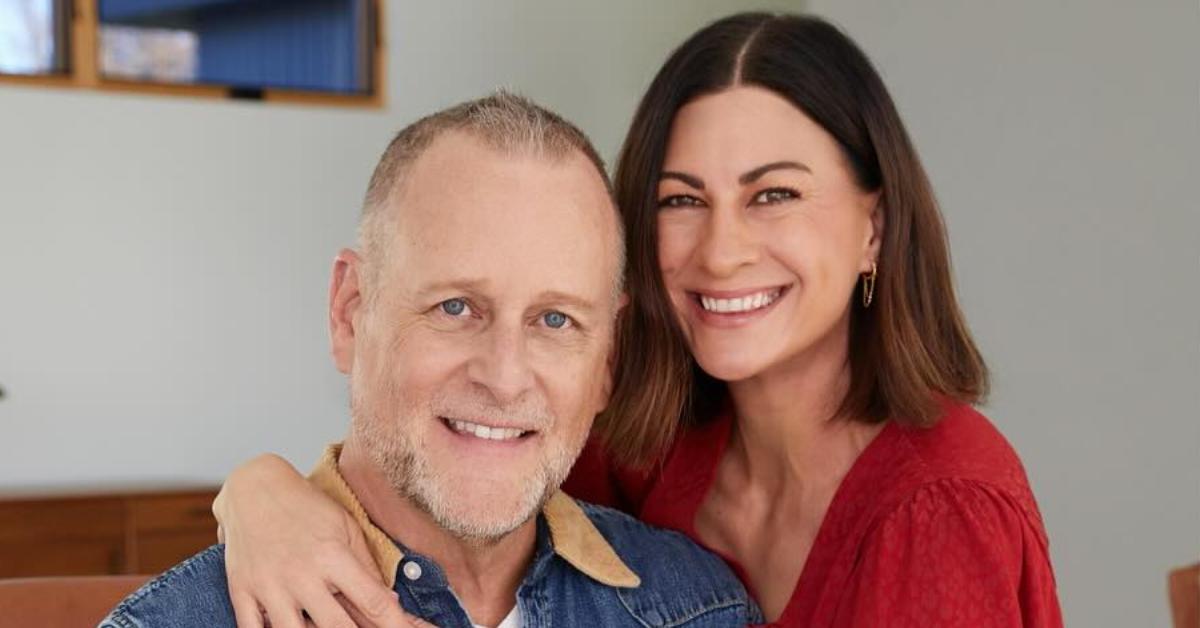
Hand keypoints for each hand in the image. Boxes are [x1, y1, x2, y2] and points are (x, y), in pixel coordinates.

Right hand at [213, 453, 422, 626]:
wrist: (253, 487)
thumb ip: (367, 566)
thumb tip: (389, 602)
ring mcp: (269, 585)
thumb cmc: (306, 506)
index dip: (395, 624)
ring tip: (321, 625)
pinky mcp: (241, 590)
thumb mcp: (345, 526)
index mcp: (333, 556)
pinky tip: (290, 627)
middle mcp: (301, 574)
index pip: (373, 601)